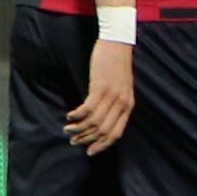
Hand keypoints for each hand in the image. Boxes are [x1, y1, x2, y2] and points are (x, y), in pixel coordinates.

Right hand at [65, 40, 133, 154]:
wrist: (118, 44)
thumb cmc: (116, 66)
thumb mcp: (121, 88)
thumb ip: (115, 104)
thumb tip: (101, 121)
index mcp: (128, 106)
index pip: (116, 133)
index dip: (102, 145)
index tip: (90, 151)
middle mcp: (122, 103)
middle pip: (103, 131)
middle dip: (87, 139)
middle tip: (73, 141)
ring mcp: (112, 95)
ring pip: (94, 122)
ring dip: (78, 129)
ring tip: (68, 129)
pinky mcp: (101, 87)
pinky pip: (87, 108)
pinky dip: (77, 115)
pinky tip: (69, 115)